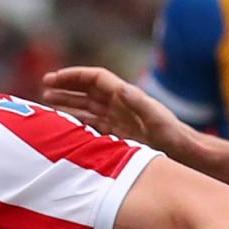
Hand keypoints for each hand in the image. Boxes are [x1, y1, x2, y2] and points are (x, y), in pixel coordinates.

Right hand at [41, 66, 196, 160]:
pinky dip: (77, 122)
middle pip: (87, 90)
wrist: (184, 153)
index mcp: (125, 95)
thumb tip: (118, 88)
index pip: (94, 78)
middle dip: (66, 87)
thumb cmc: (173, 135)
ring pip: (86, 106)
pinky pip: (92, 124)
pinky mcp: (118, 133)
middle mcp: (119, 103)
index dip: (74, 76)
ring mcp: (118, 118)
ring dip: (68, 103)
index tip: (54, 78)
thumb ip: (138, 102)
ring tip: (46, 102)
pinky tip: (63, 126)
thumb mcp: (156, 118)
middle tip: (44, 87)